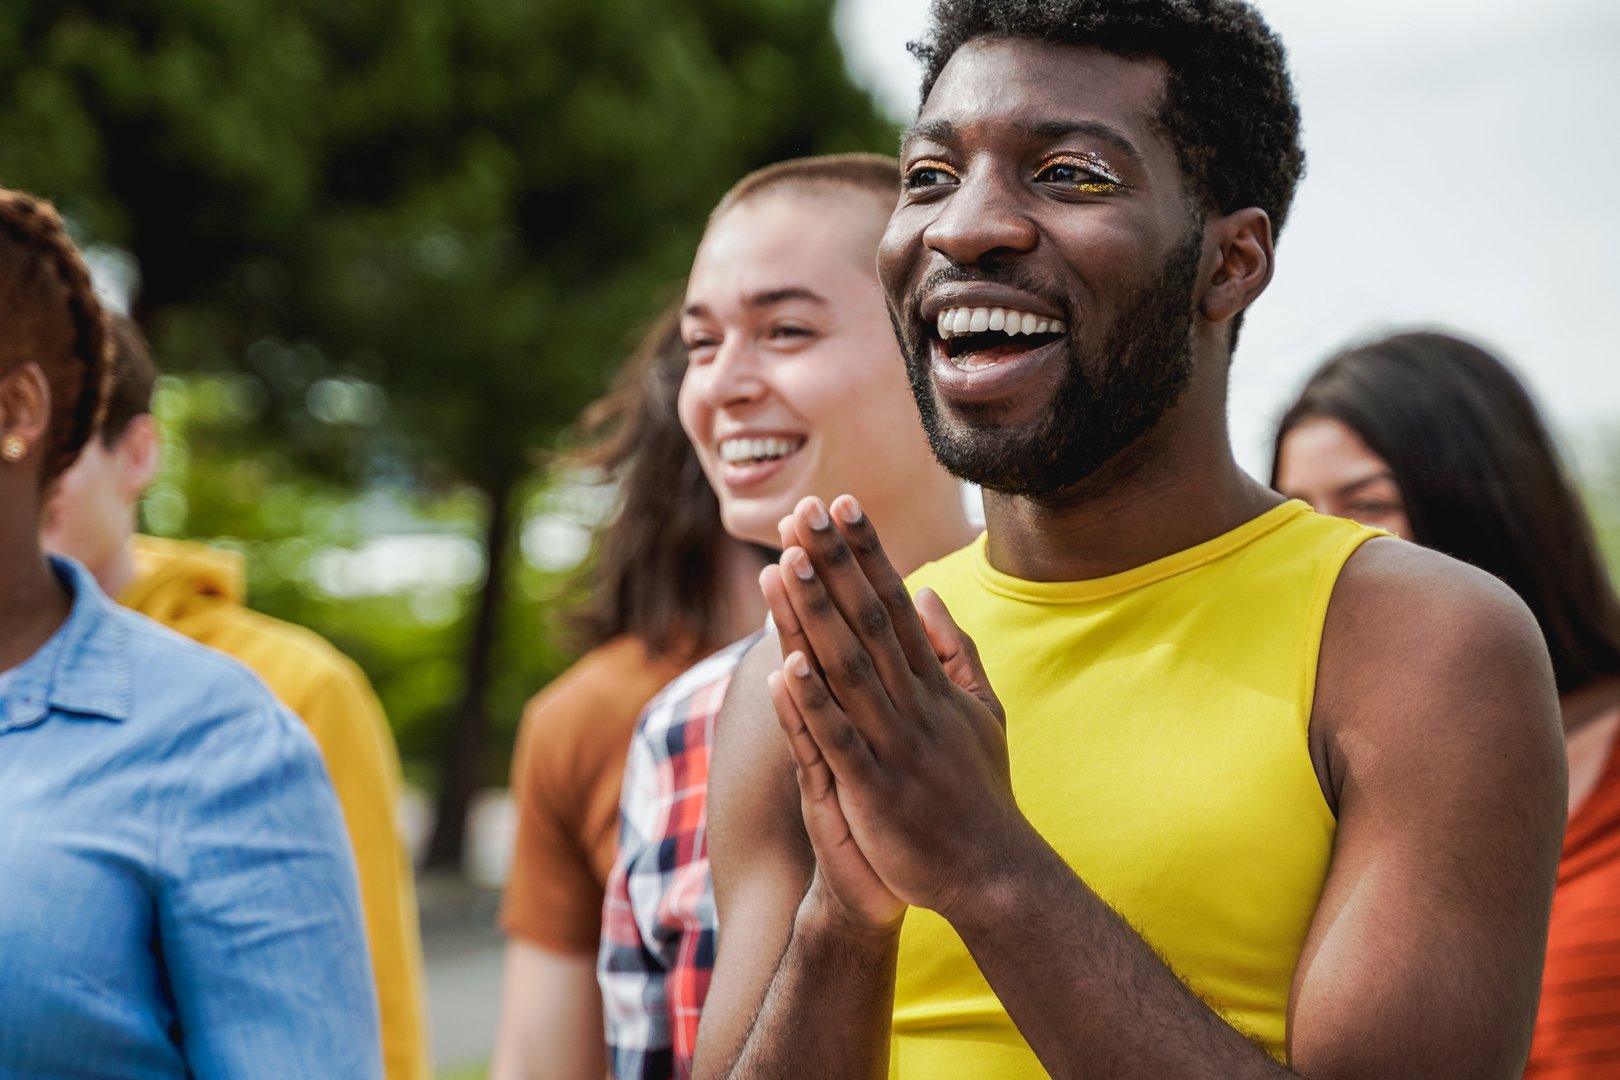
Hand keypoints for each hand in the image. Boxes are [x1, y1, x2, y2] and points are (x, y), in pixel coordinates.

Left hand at [761, 494, 1024, 920]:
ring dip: (814, 615)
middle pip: (868, 619)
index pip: (897, 602)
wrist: (994, 874)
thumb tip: (933, 594)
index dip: (867, 553)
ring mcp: (895, 744)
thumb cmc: (980, 794)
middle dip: (834, 564)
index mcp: (935, 684)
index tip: (843, 504)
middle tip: (804, 509)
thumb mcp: (983, 712)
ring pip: (848, 666)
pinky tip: (784, 666)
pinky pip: (837, 738)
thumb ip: (956, 652)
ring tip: (785, 563)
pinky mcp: (874, 788)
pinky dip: (812, 703)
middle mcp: (916, 703)